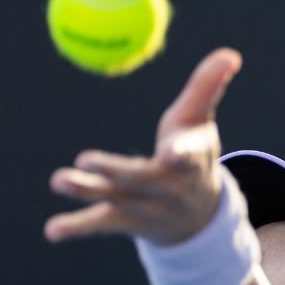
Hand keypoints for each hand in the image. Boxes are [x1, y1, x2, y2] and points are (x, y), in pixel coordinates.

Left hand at [44, 47, 242, 245]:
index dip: (181, 155)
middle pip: (142, 179)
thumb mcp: (200, 121)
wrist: (200, 216)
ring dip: (87, 192)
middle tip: (85, 159)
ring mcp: (148, 208)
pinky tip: (53, 231)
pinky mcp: (129, 222)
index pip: (188, 157)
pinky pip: (102, 223)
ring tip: (58, 180)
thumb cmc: (194, 154)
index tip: (170, 152)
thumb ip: (208, 87)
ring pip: (116, 200)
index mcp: (191, 160)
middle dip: (116, 171)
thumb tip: (231, 54)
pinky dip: (77, 227)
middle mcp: (170, 188)